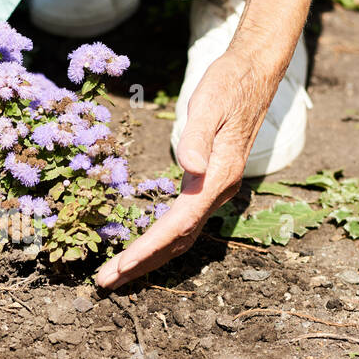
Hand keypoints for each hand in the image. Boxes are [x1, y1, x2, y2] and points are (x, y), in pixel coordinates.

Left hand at [94, 50, 280, 289]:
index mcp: (217, 177)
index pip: (178, 224)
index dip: (149, 247)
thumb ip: (197, 138)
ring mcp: (215, 192)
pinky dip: (162, 244)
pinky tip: (144, 250)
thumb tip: (189, 169)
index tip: (121, 266)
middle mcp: (218, 192)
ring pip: (181, 238)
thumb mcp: (209, 104)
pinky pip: (183, 225)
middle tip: (104, 283)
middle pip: (178, 241)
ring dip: (149, 259)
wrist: (254, 75)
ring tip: (118, 275)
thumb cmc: (228, 86)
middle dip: (142, 264)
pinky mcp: (208, 187)